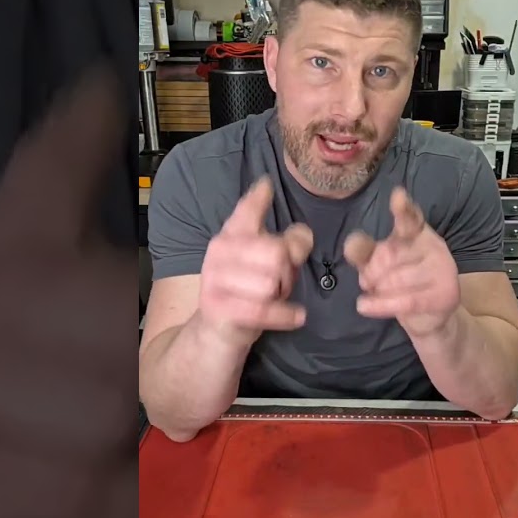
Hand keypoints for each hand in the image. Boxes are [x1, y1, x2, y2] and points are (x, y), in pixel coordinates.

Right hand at [196, 177, 313, 346]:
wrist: (217, 331)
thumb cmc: (249, 291)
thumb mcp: (272, 264)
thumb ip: (290, 245)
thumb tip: (303, 235)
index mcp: (232, 234)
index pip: (246, 210)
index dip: (258, 198)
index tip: (266, 186)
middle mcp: (219, 250)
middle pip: (277, 252)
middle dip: (288, 272)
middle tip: (280, 284)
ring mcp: (215, 279)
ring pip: (271, 283)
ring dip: (281, 296)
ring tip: (273, 299)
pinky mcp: (218, 308)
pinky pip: (262, 309)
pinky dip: (285, 315)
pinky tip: (297, 315)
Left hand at [344, 187, 459, 337]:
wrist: (431, 314)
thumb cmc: (401, 282)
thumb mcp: (378, 262)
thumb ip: (364, 251)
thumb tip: (351, 244)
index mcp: (416, 231)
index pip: (410, 217)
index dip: (403, 209)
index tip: (397, 196)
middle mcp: (432, 245)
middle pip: (388, 254)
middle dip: (371, 272)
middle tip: (370, 282)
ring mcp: (442, 268)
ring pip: (394, 281)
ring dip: (378, 292)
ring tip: (381, 294)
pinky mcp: (445, 294)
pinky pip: (405, 300)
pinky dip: (380, 305)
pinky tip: (364, 306)